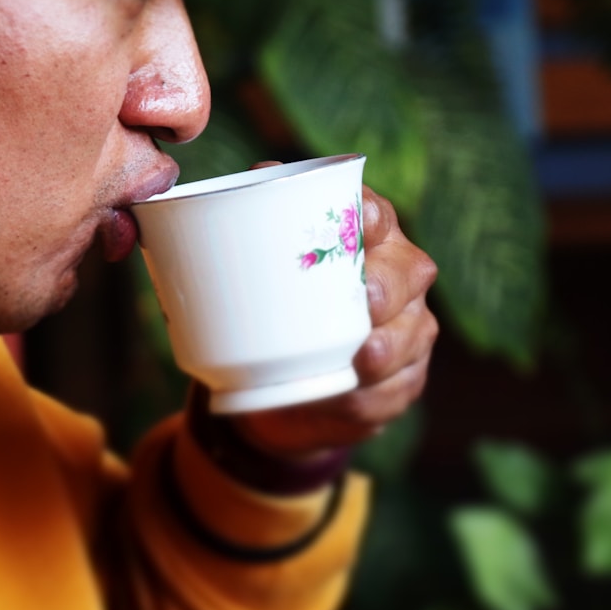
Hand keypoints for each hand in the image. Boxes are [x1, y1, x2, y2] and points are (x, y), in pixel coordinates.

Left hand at [230, 182, 438, 459]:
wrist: (278, 391)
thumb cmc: (266, 314)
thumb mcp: (246, 280)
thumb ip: (231, 246)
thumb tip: (196, 220)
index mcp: (360, 238)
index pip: (376, 214)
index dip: (372, 214)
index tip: (359, 218)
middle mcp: (395, 276)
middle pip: (410, 270)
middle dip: (389, 282)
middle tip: (364, 298)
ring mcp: (408, 329)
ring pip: (414, 331)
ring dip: (390, 344)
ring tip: (364, 355)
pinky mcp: (404, 379)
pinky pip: (400, 387)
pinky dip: (375, 394)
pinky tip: (356, 395)